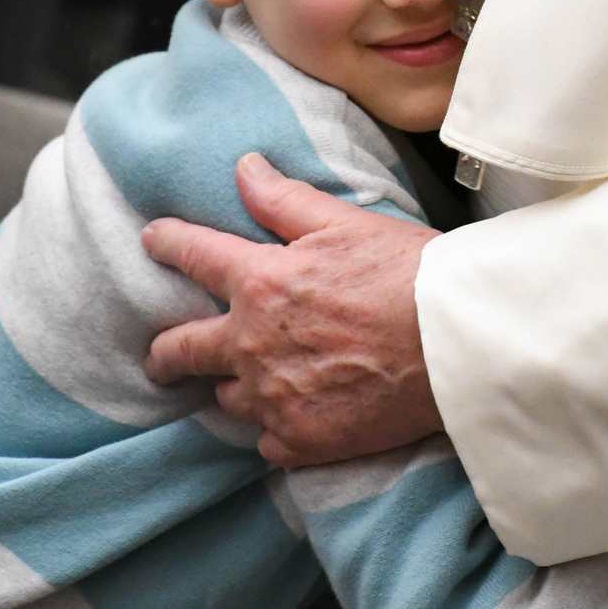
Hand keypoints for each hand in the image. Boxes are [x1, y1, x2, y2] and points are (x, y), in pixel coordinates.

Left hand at [143, 152, 442, 464]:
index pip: (193, 255)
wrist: (455, 344)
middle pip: (181, 351)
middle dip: (164, 354)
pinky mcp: (302, 440)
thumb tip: (243, 168)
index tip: (151, 241)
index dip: (167, 244)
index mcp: (260, 282)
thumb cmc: (408, 274)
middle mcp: (252, 344)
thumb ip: (284, 200)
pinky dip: (277, 427)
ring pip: (227, 398)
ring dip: (236, 386)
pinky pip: (267, 440)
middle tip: (161, 360)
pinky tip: (298, 416)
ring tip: (256, 383)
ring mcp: (273, 397)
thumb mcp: (346, 222)